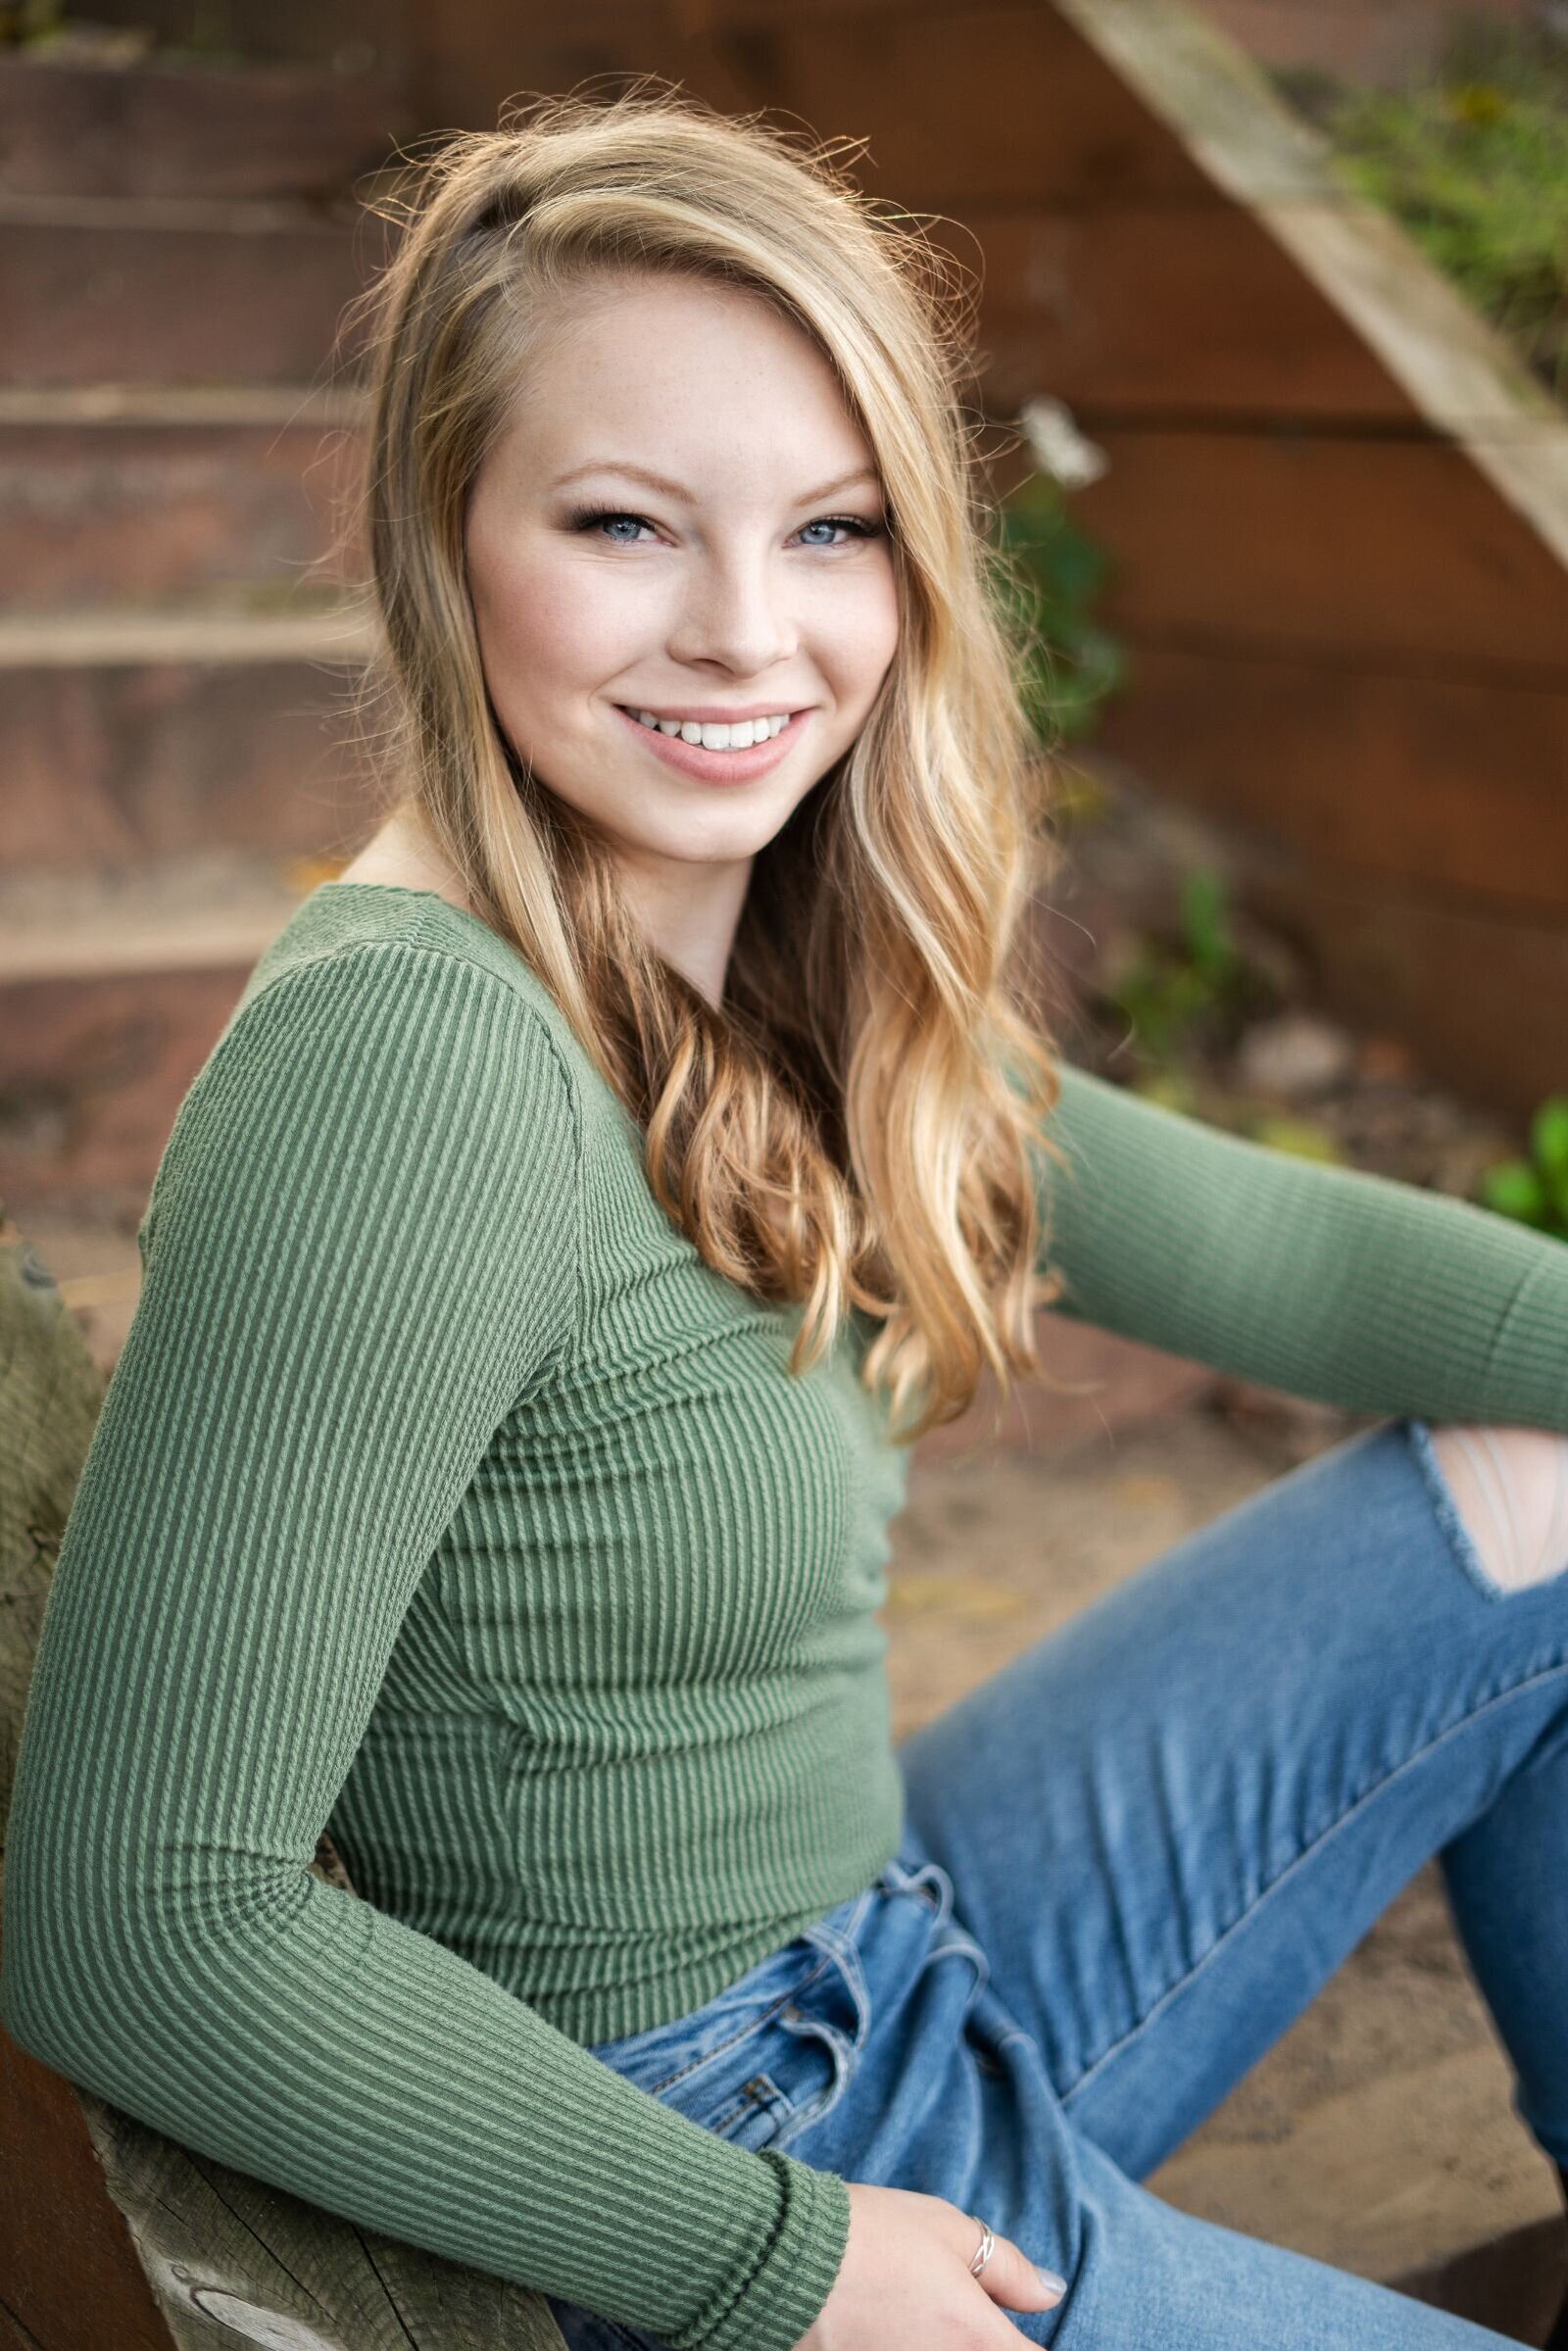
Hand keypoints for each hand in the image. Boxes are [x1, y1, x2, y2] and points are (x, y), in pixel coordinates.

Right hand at [796, 2181, 1066, 2346]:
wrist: (778, 2262)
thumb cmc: (868, 2235)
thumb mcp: (947, 2229)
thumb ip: (1007, 2267)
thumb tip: (1050, 2293)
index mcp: (977, 2338)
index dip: (1033, 2347)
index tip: (1018, 2330)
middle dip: (986, 2343)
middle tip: (952, 2313)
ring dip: (941, 2344)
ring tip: (917, 2316)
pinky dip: (903, 2348)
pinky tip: (886, 2330)